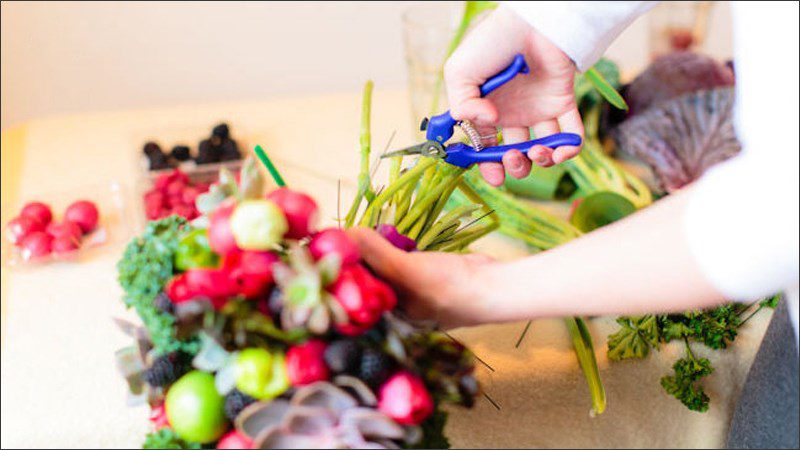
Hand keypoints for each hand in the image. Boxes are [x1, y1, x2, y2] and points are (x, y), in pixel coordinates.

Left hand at [347, 227, 496, 328]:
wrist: (492, 286)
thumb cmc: (448, 288)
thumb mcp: (405, 270)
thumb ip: (375, 253)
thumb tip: (347, 233)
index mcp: (385, 320)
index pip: (349, 298)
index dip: (336, 275)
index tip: (324, 251)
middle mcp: (392, 311)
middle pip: (361, 283)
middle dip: (351, 261)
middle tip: (338, 236)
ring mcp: (406, 295)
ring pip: (377, 271)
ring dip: (369, 253)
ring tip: (356, 234)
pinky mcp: (418, 279)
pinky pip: (394, 263)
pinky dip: (388, 250)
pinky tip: (381, 237)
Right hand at [444, 6, 582, 185]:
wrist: (530, 23)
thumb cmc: (492, 43)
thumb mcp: (460, 72)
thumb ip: (461, 105)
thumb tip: (486, 124)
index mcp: (487, 110)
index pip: (486, 148)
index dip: (489, 166)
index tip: (494, 176)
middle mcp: (513, 114)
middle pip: (516, 154)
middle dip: (516, 166)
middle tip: (515, 159)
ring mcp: (539, 109)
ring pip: (543, 149)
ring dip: (542, 160)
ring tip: (538, 151)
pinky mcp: (563, 102)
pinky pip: (571, 134)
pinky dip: (570, 149)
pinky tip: (561, 150)